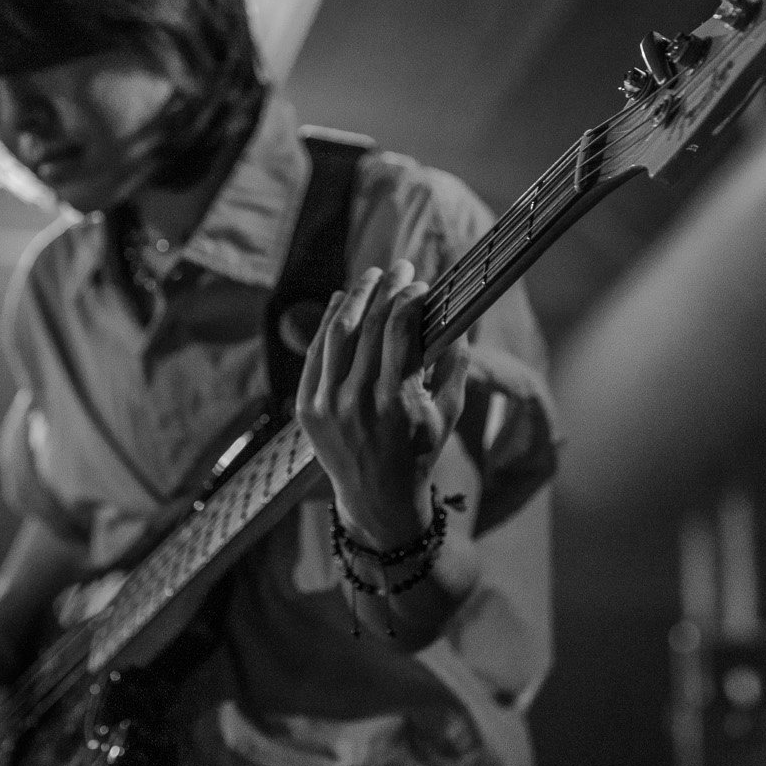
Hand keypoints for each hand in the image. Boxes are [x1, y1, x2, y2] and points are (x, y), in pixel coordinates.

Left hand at [296, 260, 467, 548]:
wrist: (378, 499)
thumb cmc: (421, 453)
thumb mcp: (449, 414)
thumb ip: (456, 365)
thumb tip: (459, 319)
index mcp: (399, 401)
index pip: (401, 329)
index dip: (410, 298)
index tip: (421, 284)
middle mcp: (359, 400)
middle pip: (371, 323)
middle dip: (387, 288)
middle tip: (400, 266)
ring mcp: (327, 404)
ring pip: (339, 332)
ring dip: (356, 296)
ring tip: (371, 275)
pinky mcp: (307, 408)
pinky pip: (316, 353)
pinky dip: (329, 323)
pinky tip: (342, 302)